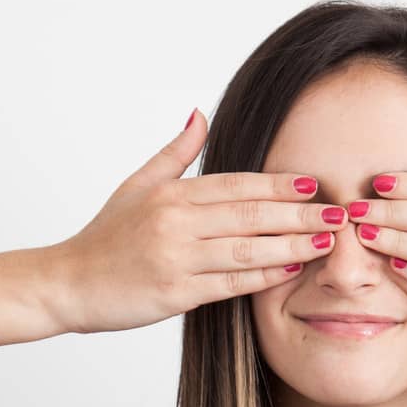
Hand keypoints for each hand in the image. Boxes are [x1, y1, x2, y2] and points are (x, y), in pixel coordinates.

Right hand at [43, 111, 347, 334]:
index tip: (312, 183)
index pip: (235, 185)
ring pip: (246, 248)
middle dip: (298, 214)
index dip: (276, 185)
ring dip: (291, 245)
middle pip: (249, 214)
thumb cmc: (105, 238)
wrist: (68, 284)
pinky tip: (290, 269)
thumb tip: (201, 113)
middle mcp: (175, 222)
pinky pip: (229, 283)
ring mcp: (176, 258)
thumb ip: (175, 153)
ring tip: (326, 241)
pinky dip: (262, 275)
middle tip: (337, 212)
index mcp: (171, 194)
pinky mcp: (175, 294)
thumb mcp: (136, 185)